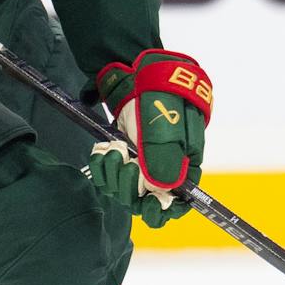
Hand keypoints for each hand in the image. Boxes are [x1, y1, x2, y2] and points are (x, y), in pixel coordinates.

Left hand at [89, 49, 211, 222]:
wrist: (137, 73)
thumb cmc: (161, 97)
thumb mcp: (167, 127)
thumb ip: (165, 160)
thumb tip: (163, 193)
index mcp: (183, 168)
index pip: (176, 206)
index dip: (163, 211)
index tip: (149, 203)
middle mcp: (161, 171)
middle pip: (143, 203)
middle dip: (131, 188)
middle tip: (127, 162)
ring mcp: (139, 165)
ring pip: (122, 192)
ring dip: (114, 175)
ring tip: (115, 150)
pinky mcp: (120, 157)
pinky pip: (106, 178)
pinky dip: (101, 167)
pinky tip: (102, 152)